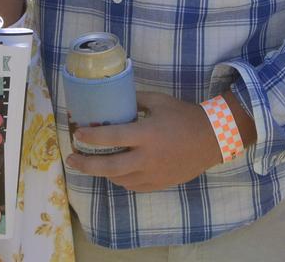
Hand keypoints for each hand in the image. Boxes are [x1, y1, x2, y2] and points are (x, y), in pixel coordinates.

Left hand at [66, 91, 221, 191]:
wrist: (211, 139)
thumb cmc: (183, 116)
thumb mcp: (159, 101)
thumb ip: (135, 100)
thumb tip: (114, 99)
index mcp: (147, 134)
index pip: (112, 137)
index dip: (92, 137)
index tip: (77, 134)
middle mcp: (147, 158)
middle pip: (109, 166)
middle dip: (86, 164)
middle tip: (72, 158)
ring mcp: (153, 174)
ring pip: (119, 179)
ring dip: (102, 172)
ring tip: (90, 163)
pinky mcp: (159, 184)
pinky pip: (132, 186)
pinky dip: (120, 179)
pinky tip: (114, 171)